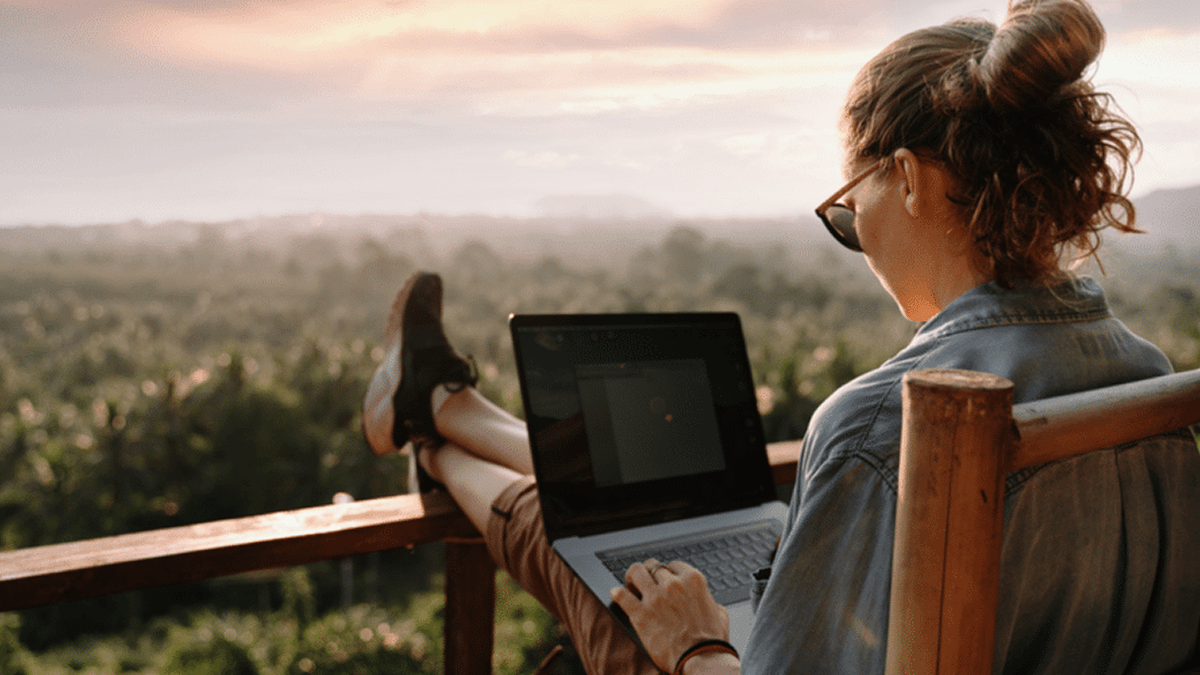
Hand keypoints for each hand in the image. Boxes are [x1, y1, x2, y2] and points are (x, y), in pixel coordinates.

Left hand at [609, 558, 730, 672]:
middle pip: (653, 567)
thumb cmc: (711, 641)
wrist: (701, 659)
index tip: (663, 580)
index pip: (673, 565)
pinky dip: (617, 593)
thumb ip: (709, 601)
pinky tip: (616, 594)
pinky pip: (621, 595)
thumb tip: (707, 602)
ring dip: (632, 577)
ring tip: (630, 585)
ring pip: (636, 572)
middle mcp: (673, 584)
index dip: (667, 573)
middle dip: (649, 574)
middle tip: (645, 583)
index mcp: (693, 581)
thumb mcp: (719, 614)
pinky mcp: (640, 613)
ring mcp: (655, 597)